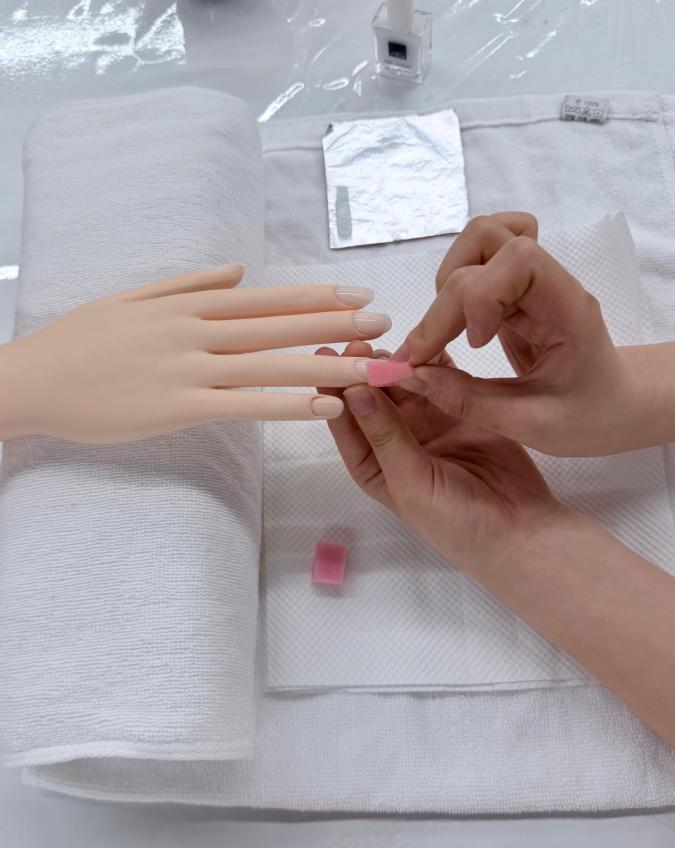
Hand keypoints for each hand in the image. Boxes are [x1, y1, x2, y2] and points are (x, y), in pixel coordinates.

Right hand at [3, 265, 390, 442]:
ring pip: (271, 364)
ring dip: (327, 363)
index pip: (265, 299)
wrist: (33, 378)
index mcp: (188, 305)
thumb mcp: (133, 298)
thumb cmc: (80, 341)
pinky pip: (244, 406)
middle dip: (336, 324)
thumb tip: (235, 271)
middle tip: (385, 321)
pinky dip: (287, 404)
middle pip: (279, 325)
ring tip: (372, 365)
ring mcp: (189, 368)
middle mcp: (196, 330)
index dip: (314, 297)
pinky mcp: (179, 407)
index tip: (355, 294)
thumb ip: (187, 283)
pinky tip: (324, 406)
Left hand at [322, 344, 674, 751]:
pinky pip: (442, 382)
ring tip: (393, 340)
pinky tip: (429, 341)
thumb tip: (352, 392)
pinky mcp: (461, 412)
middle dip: (365, 371)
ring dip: (398, 364)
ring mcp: (430, 425)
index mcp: (373, 465)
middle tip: (361, 342)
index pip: (347, 422)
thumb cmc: (455, 522)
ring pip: (406, 385)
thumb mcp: (411, 482)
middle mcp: (396, 442)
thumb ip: (385, 436)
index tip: (325, 359)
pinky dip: (435, 364)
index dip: (335, 391)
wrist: (518, 531)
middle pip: (374, 397)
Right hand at [395, 213, 651, 456]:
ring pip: (477, 239)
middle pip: (484, 246)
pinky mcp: (513, 289)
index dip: (481, 294)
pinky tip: (457, 318)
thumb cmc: (589, 417)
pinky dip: (456, 277)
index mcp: (568, 308)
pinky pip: (478, 258)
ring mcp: (530, 280)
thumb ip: (470, 401)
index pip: (520, 259)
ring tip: (444, 335)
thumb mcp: (532, 425)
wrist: (615, 406)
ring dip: (446, 283)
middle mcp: (549, 281)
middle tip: (425, 358)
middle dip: (444, 304)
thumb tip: (412, 377)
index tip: (473, 345)